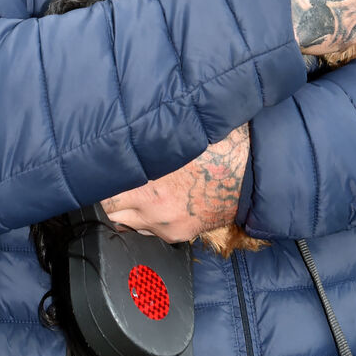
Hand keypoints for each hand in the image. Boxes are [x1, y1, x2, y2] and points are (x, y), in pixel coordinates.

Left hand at [100, 124, 248, 241]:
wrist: (252, 173)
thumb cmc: (219, 146)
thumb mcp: (177, 133)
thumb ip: (147, 136)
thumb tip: (126, 122)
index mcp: (146, 180)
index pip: (104, 189)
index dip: (103, 178)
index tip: (103, 170)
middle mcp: (151, 207)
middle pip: (111, 210)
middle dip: (112, 195)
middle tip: (118, 181)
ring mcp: (165, 224)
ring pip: (128, 223)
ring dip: (129, 209)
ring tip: (139, 191)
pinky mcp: (180, 234)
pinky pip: (150, 231)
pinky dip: (149, 219)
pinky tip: (159, 203)